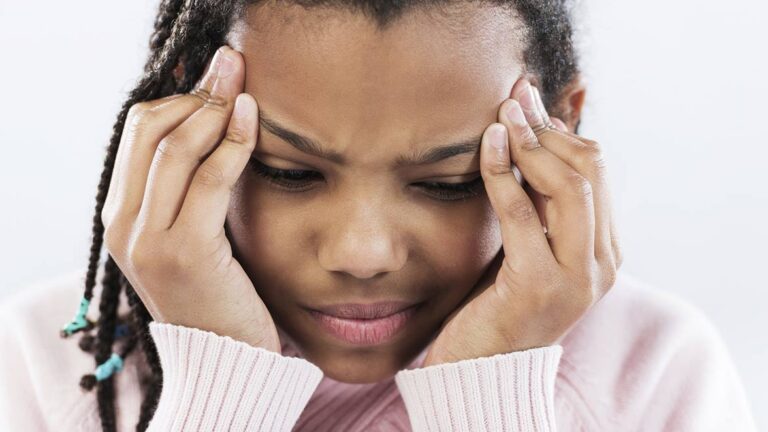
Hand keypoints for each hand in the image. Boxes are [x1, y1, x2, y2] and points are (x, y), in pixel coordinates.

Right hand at [101, 45, 280, 352]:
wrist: (225, 357)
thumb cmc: (220, 290)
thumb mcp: (193, 233)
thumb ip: (189, 187)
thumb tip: (214, 120)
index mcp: (120, 216)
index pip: (137, 130)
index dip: (179, 96)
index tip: (217, 79)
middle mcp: (122, 224)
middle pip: (150, 126)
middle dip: (197, 91)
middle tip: (234, 70)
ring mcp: (147, 239)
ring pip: (175, 145)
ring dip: (215, 109)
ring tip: (247, 91)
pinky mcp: (184, 251)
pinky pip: (208, 178)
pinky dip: (232, 142)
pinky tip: (253, 121)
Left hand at [422, 78, 621, 365]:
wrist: (482, 366)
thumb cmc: (498, 300)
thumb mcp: (526, 242)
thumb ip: (537, 201)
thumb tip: (530, 134)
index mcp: (605, 251)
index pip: (597, 172)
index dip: (562, 131)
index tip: (529, 104)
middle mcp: (601, 264)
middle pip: (591, 171)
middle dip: (550, 129)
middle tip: (514, 99)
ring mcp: (576, 278)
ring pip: (570, 186)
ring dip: (533, 143)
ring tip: (503, 113)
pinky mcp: (538, 286)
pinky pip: (524, 215)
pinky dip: (506, 173)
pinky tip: (491, 145)